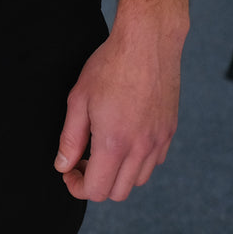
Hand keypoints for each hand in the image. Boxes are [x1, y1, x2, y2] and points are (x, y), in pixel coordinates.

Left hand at [54, 22, 183, 201]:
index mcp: (114, 143)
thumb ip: (70, 138)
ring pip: (137, 180)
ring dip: (118, 173)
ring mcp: (159, 141)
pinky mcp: (170, 131)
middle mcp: (141, 148)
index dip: (78, 187)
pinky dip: (138, 160)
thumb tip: (63, 166)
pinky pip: (153, 161)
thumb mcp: (79, 99)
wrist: (147, 41)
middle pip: (118, 192)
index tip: (69, 172)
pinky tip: (125, 136)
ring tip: (103, 147)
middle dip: (97, 182)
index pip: (97, 190)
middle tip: (83, 159)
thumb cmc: (110, 65)